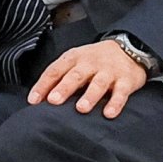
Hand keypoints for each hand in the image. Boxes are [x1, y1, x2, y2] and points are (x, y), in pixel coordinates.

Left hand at [30, 36, 150, 117]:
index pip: (55, 71)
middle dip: (64, 88)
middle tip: (54, 101)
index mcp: (73, 58)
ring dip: (89, 96)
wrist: (129, 47)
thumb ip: (59, 77)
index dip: (43, 85)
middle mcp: (90, 63)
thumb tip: (39, 99)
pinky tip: (109, 114)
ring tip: (81, 109)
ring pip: (98, 84)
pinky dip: (115, 103)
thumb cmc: (95, 60)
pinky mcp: (126, 81)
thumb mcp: (75, 62)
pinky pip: (121, 93)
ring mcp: (109, 72)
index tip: (33, 101)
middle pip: (75, 76)